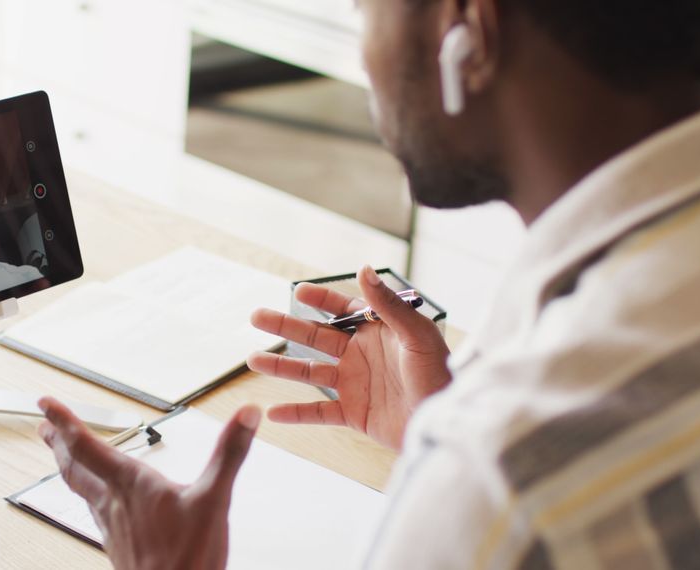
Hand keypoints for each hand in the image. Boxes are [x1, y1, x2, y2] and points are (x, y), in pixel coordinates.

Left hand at [37, 397, 260, 569]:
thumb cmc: (188, 560)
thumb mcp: (215, 499)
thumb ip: (229, 454)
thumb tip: (245, 417)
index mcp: (131, 484)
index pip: (86, 445)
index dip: (63, 421)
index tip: (45, 404)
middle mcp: (113, 503)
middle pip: (74, 467)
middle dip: (57, 443)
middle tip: (44, 426)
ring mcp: (112, 526)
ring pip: (80, 489)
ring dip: (68, 467)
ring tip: (62, 455)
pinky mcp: (118, 544)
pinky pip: (94, 511)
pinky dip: (88, 494)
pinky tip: (98, 501)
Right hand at [247, 266, 450, 449]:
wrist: (447, 422)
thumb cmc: (440, 376)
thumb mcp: (416, 336)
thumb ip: (387, 305)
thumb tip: (364, 268)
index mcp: (378, 332)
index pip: (343, 310)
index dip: (320, 301)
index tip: (298, 292)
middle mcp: (362, 355)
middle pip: (316, 338)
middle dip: (286, 327)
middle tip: (256, 316)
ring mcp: (356, 384)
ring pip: (310, 372)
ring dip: (281, 367)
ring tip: (252, 360)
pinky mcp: (354, 414)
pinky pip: (319, 412)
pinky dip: (296, 414)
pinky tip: (273, 413)